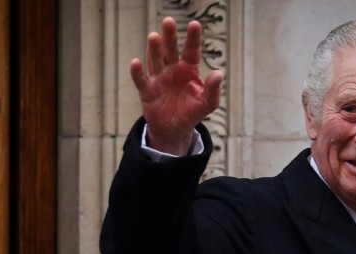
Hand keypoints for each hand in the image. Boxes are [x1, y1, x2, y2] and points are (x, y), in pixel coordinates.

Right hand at [130, 17, 222, 155]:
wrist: (175, 130)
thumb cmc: (192, 112)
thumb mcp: (208, 103)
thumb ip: (213, 89)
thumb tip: (219, 73)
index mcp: (189, 69)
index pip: (191, 51)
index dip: (193, 38)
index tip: (194, 24)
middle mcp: (173, 70)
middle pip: (170, 50)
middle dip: (170, 37)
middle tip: (168, 21)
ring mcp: (159, 79)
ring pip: (156, 61)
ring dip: (154, 49)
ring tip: (154, 36)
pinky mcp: (147, 91)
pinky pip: (142, 80)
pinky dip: (137, 72)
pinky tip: (136, 62)